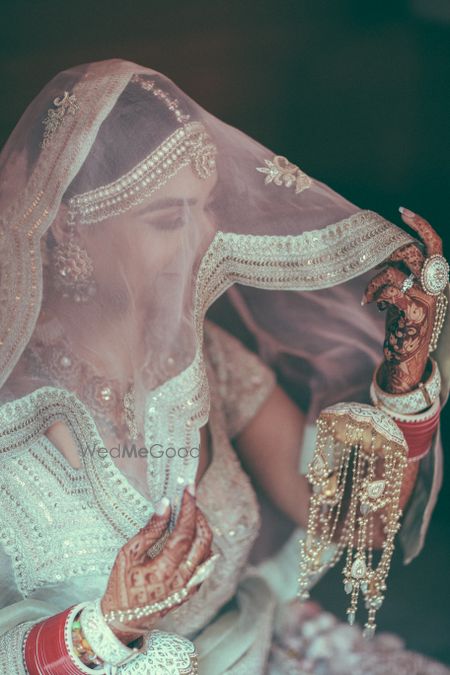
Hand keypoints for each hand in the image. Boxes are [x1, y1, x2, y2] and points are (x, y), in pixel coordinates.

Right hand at [101, 487, 212, 643]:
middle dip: (199, 514)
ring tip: (187, 514)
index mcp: (165, 570)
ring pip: (207, 550)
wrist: (123, 619)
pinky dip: (200, 544)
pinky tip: (189, 535)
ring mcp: (190, 586)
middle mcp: (183, 579)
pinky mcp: (191, 589)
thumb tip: (165, 505)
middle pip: (203, 539)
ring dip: (201, 528)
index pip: (185, 532)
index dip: (188, 508)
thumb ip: (149, 530)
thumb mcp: (128, 555)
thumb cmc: (121, 585)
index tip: (188, 489)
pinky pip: (204, 562)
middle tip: (189, 499)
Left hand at [362, 208, 442, 393]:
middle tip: (370, 259)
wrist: (408, 356)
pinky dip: (375, 294)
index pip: (433, 243)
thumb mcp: (404, 292)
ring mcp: (426, 299)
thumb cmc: (402, 321)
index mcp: (434, 276)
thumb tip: (378, 253)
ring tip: (368, 293)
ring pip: (394, 272)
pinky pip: (391, 292)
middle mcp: (434, 285)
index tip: (401, 211)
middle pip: (411, 252)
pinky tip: (370, 303)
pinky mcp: (414, 314)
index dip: (419, 224)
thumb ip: (400, 272)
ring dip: (374, 280)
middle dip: (386, 251)